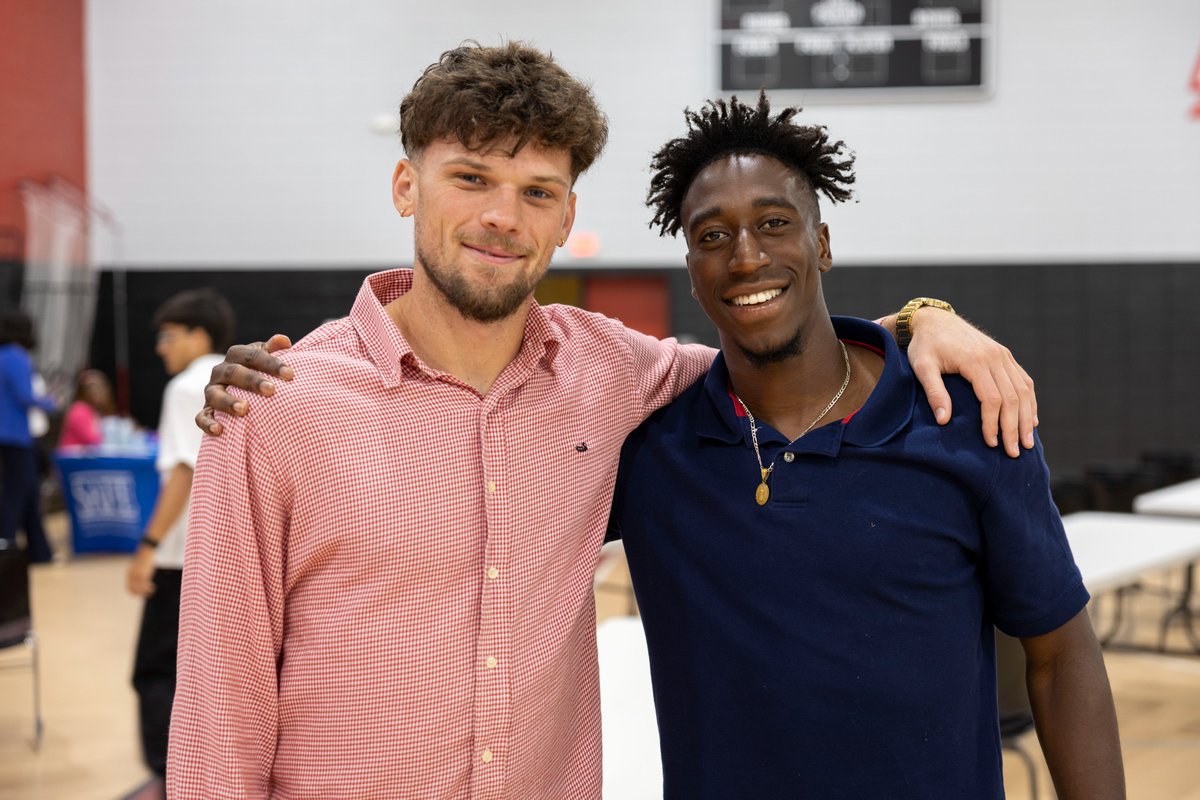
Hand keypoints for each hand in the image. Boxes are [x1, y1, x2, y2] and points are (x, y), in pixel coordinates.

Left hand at [126, 546, 157, 596]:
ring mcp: (137, 576)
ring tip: (152, 591)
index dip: (133, 593)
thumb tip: (141, 578)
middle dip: (140, 594)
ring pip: (140, 589)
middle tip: (147, 594)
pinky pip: (145, 585)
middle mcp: (132, 576)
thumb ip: (137, 573)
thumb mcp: (138, 566)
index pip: (128, 588)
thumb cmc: (143, 558)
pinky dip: (149, 588)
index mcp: (129, 574)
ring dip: (146, 592)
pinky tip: (153, 587)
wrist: (146, 551)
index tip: (139, 595)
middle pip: (134, 590)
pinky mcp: (143, 574)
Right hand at [195, 334, 293, 435]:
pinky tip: (219, 430)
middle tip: (271, 390)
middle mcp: (220, 372)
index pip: (252, 356)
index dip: (271, 363)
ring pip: (215, 394)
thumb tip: (284, 341)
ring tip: (244, 409)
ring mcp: (211, 391)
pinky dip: (208, 423)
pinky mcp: (206, 410)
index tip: (290, 374)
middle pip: (233, 372)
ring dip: (228, 402)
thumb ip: (274, 350)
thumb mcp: (265, 359)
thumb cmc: (259, 372)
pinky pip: (201, 417)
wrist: (239, 391)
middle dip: (252, 381)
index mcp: (236, 356)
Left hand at [905, 308, 1036, 456]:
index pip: (992, 399)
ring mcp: (1002, 354)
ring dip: (1026, 417)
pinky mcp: (1004, 355)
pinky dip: (1029, 401)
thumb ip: (933, 392)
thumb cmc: (925, 346)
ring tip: (1026, 442)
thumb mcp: (922, 367)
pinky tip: (1030, 419)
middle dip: (1014, 427)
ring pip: (1023, 389)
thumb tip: (944, 420)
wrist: (933, 320)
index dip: (993, 423)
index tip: (991, 444)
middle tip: (1014, 452)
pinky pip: (1023, 380)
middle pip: (1012, 397)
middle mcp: (994, 356)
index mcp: (975, 360)